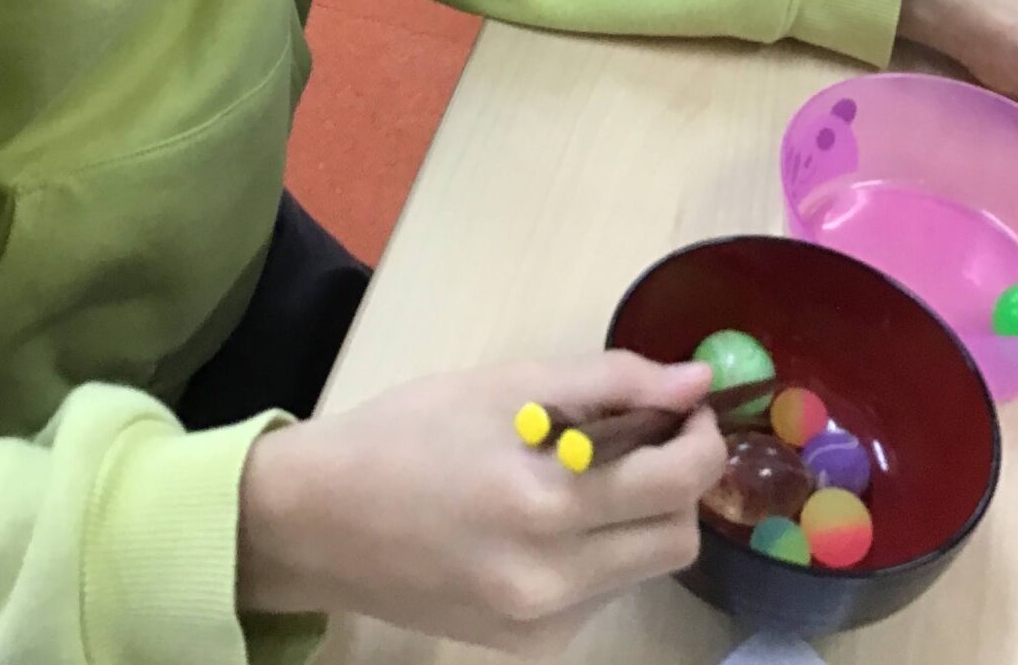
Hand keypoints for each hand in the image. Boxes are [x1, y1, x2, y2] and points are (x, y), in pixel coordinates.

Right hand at [236, 352, 724, 655]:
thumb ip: (609, 381)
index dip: (700, 437)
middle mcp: (551, 581)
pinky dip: (599, 550)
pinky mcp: (528, 647)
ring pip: (644, 568)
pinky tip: (551, 517)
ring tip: (590, 471)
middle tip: (648, 434)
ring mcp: (540, 624)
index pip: (677, 482)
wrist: (318, 521)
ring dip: (641, 516)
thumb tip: (696, 379)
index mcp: (543, 503)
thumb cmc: (408, 432)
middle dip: (679, 480)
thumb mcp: (504, 384)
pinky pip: (601, 595)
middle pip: (676, 537)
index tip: (684, 404)